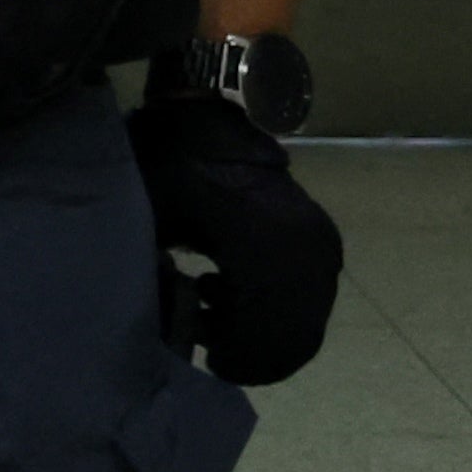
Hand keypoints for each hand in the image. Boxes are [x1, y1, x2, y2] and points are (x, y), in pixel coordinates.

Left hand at [135, 89, 343, 384]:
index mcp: (267, 248)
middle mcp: (307, 251)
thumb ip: (161, 282)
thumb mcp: (152, 219)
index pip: (268, 333)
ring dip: (265, 332)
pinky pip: (310, 296)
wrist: (209, 110)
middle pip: (294, 335)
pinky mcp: (320, 238)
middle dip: (254, 354)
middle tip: (212, 350)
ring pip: (305, 320)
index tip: (206, 361)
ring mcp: (319, 244)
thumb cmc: (173, 162)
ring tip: (214, 315)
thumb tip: (166, 337)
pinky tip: (230, 290)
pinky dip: (277, 310)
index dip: (241, 359)